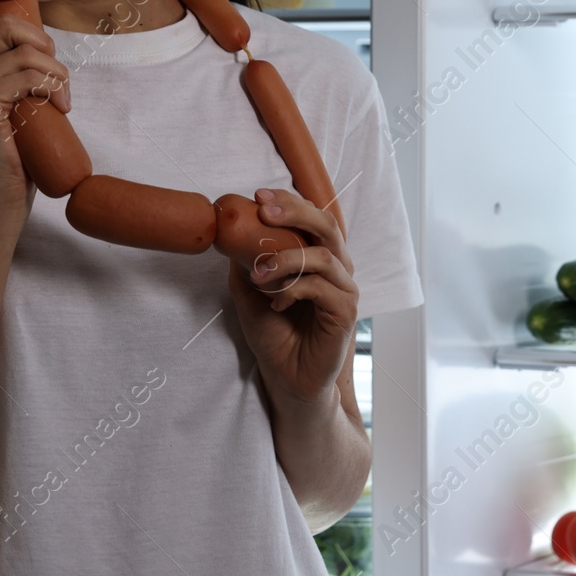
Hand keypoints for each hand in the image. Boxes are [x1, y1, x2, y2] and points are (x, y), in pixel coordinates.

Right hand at [0, 0, 70, 221]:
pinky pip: (28, 75)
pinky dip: (53, 87)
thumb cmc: (14, 150)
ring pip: (23, 51)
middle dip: (44, 43)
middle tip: (57, 75)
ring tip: (62, 98)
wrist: (1, 197)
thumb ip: (10, 71)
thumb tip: (38, 41)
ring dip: (55, 72)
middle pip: (6, 26)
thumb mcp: (11, 101)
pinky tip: (59, 108)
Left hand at [226, 187, 358, 405]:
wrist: (287, 379)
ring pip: (324, 256)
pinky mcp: (346, 313)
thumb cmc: (275, 336)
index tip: (258, 196)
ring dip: (286, 259)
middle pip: (327, 225)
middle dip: (296, 212)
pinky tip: (277, 303)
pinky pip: (323, 288)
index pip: (311, 217)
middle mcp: (336, 269)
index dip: (289, 201)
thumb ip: (245, 262)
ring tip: (259, 274)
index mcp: (317, 258)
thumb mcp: (250, 292)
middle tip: (265, 211)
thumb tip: (230, 231)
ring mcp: (344, 291)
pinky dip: (295, 289)